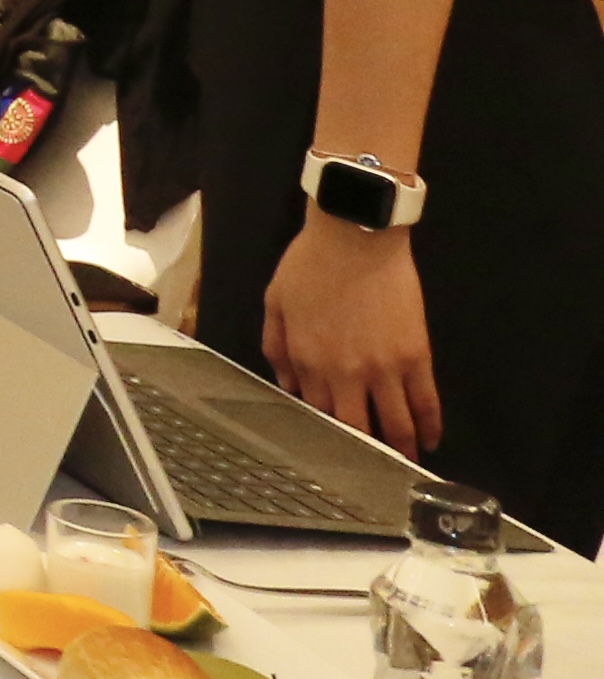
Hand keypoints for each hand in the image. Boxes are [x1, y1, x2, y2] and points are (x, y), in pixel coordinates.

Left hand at [270, 215, 445, 456]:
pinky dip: (431, 427)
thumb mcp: (275, 303)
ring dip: (402, 450)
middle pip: (357, 428)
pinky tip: (431, 440)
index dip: (326, 432)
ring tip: (406, 466)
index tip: (334, 448)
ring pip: (396, 424)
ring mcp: (384, 369)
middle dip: (365, 453)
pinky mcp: (416, 358)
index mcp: (307, 361)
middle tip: (373, 470)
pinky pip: (427, 402)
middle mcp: (345, 374)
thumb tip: (289, 387)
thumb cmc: (309, 264)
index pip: (317, 413)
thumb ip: (277, 348)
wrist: (355, 236)